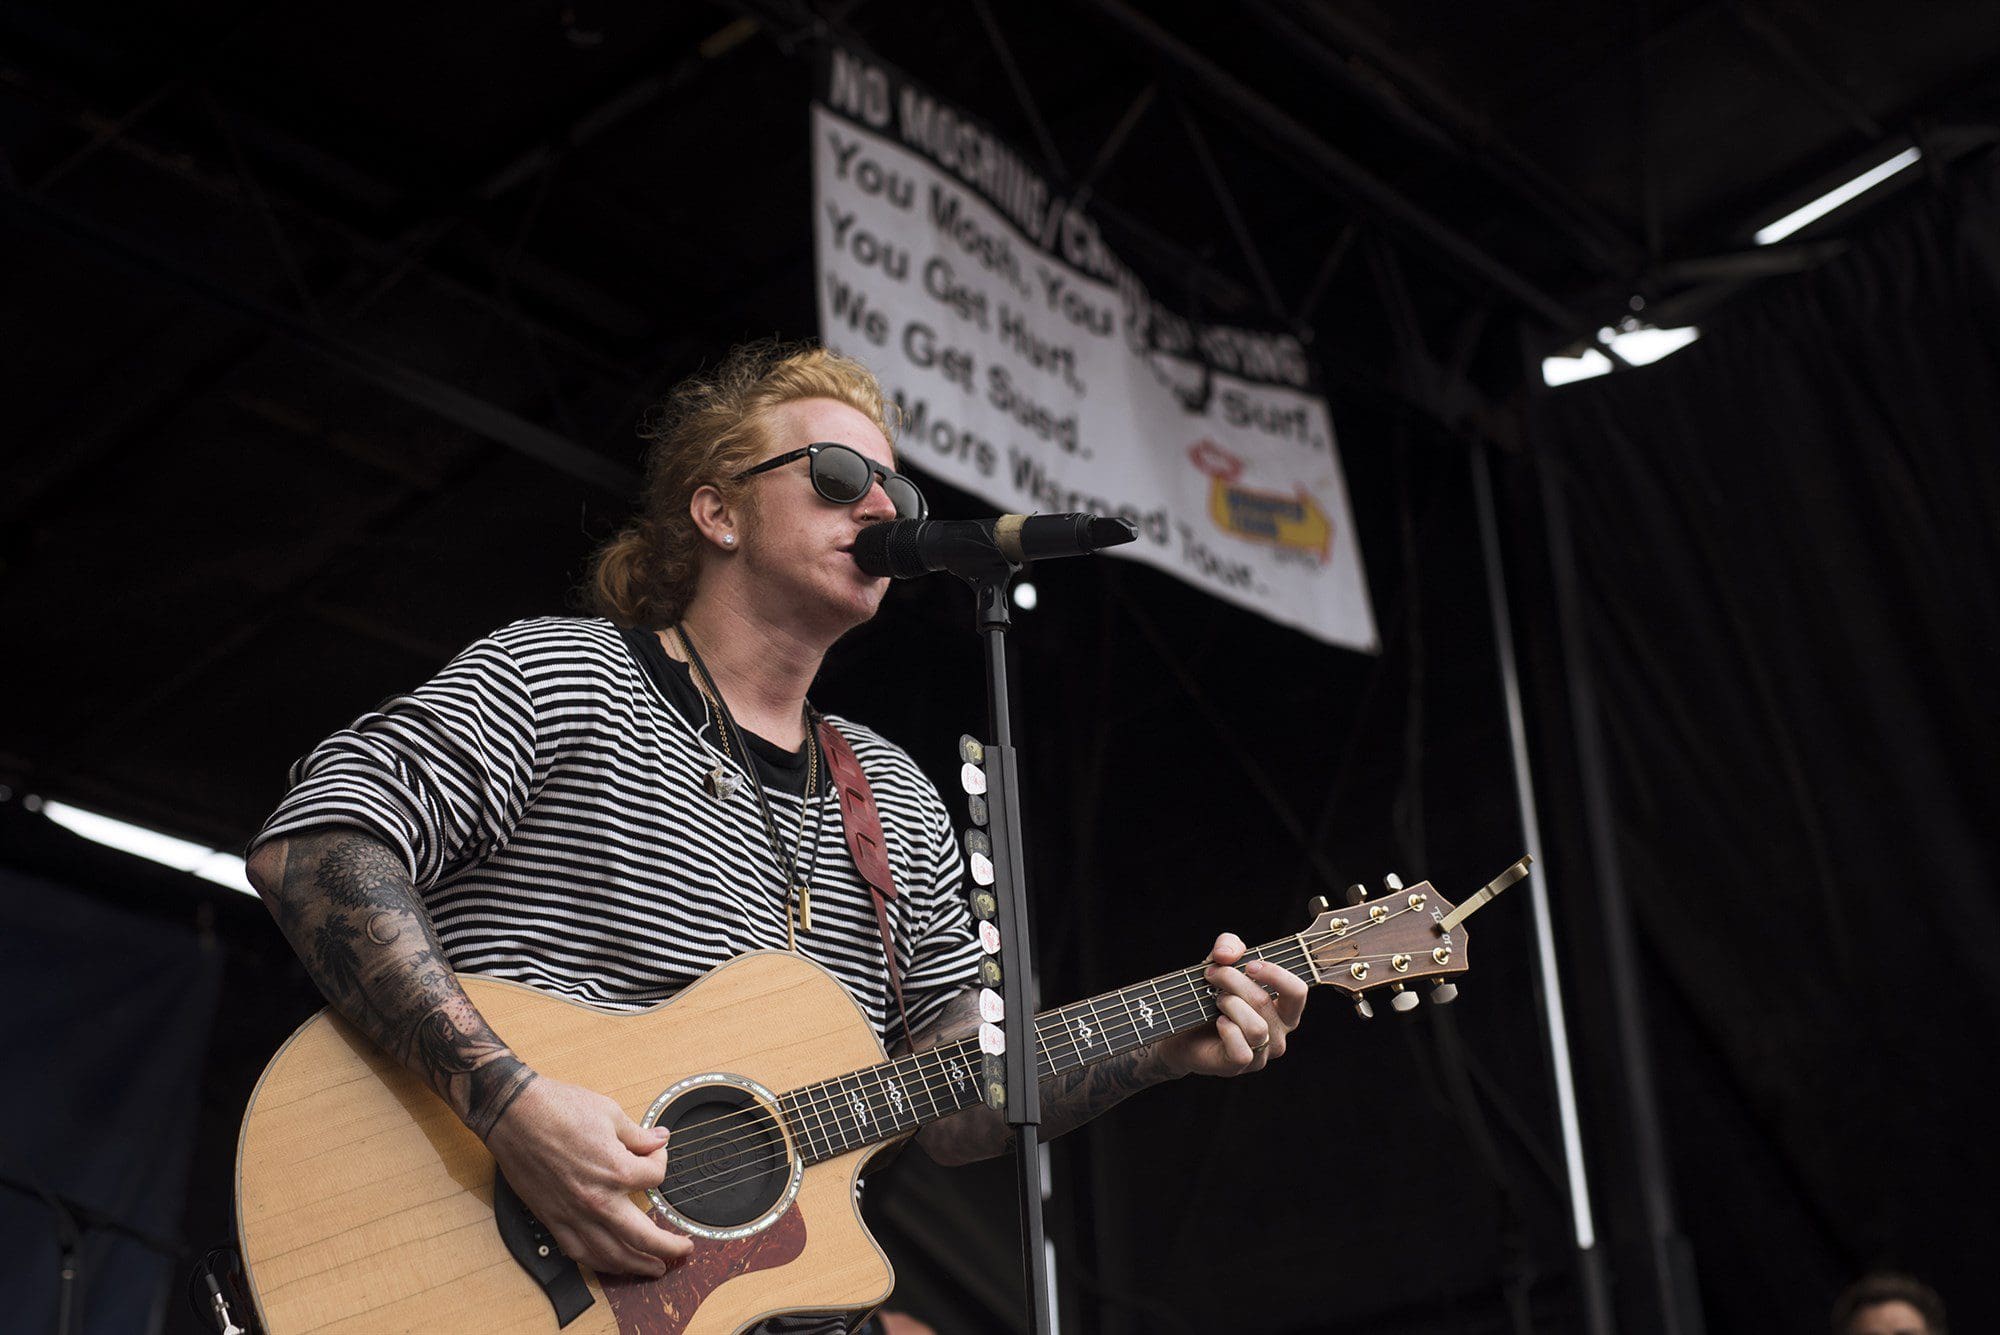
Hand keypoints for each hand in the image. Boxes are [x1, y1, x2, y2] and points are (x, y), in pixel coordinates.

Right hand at [482, 1074, 692, 1277]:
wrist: (514, 1114)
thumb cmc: (559, 1108)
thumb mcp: (610, 1113)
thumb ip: (638, 1135)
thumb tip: (660, 1140)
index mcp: (617, 1170)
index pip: (655, 1178)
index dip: (661, 1163)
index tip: (655, 1154)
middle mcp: (598, 1200)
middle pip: (644, 1236)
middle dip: (669, 1246)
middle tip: (683, 1249)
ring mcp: (573, 1214)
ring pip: (612, 1254)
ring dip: (637, 1266)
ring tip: (654, 1268)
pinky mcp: (552, 1220)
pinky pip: (579, 1252)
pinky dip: (598, 1262)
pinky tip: (609, 1263)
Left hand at [1154, 933, 1308, 1078]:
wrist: (1181, 1029)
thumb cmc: (1209, 995)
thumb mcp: (1221, 962)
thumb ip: (1229, 945)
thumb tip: (1227, 954)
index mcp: (1283, 1009)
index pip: (1297, 991)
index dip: (1274, 973)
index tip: (1249, 965)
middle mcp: (1278, 1034)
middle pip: (1265, 1002)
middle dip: (1234, 981)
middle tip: (1213, 975)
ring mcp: (1261, 1054)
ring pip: (1255, 1026)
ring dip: (1228, 1004)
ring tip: (1216, 1000)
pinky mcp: (1240, 1066)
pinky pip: (1242, 1050)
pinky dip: (1226, 1030)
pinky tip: (1217, 1022)